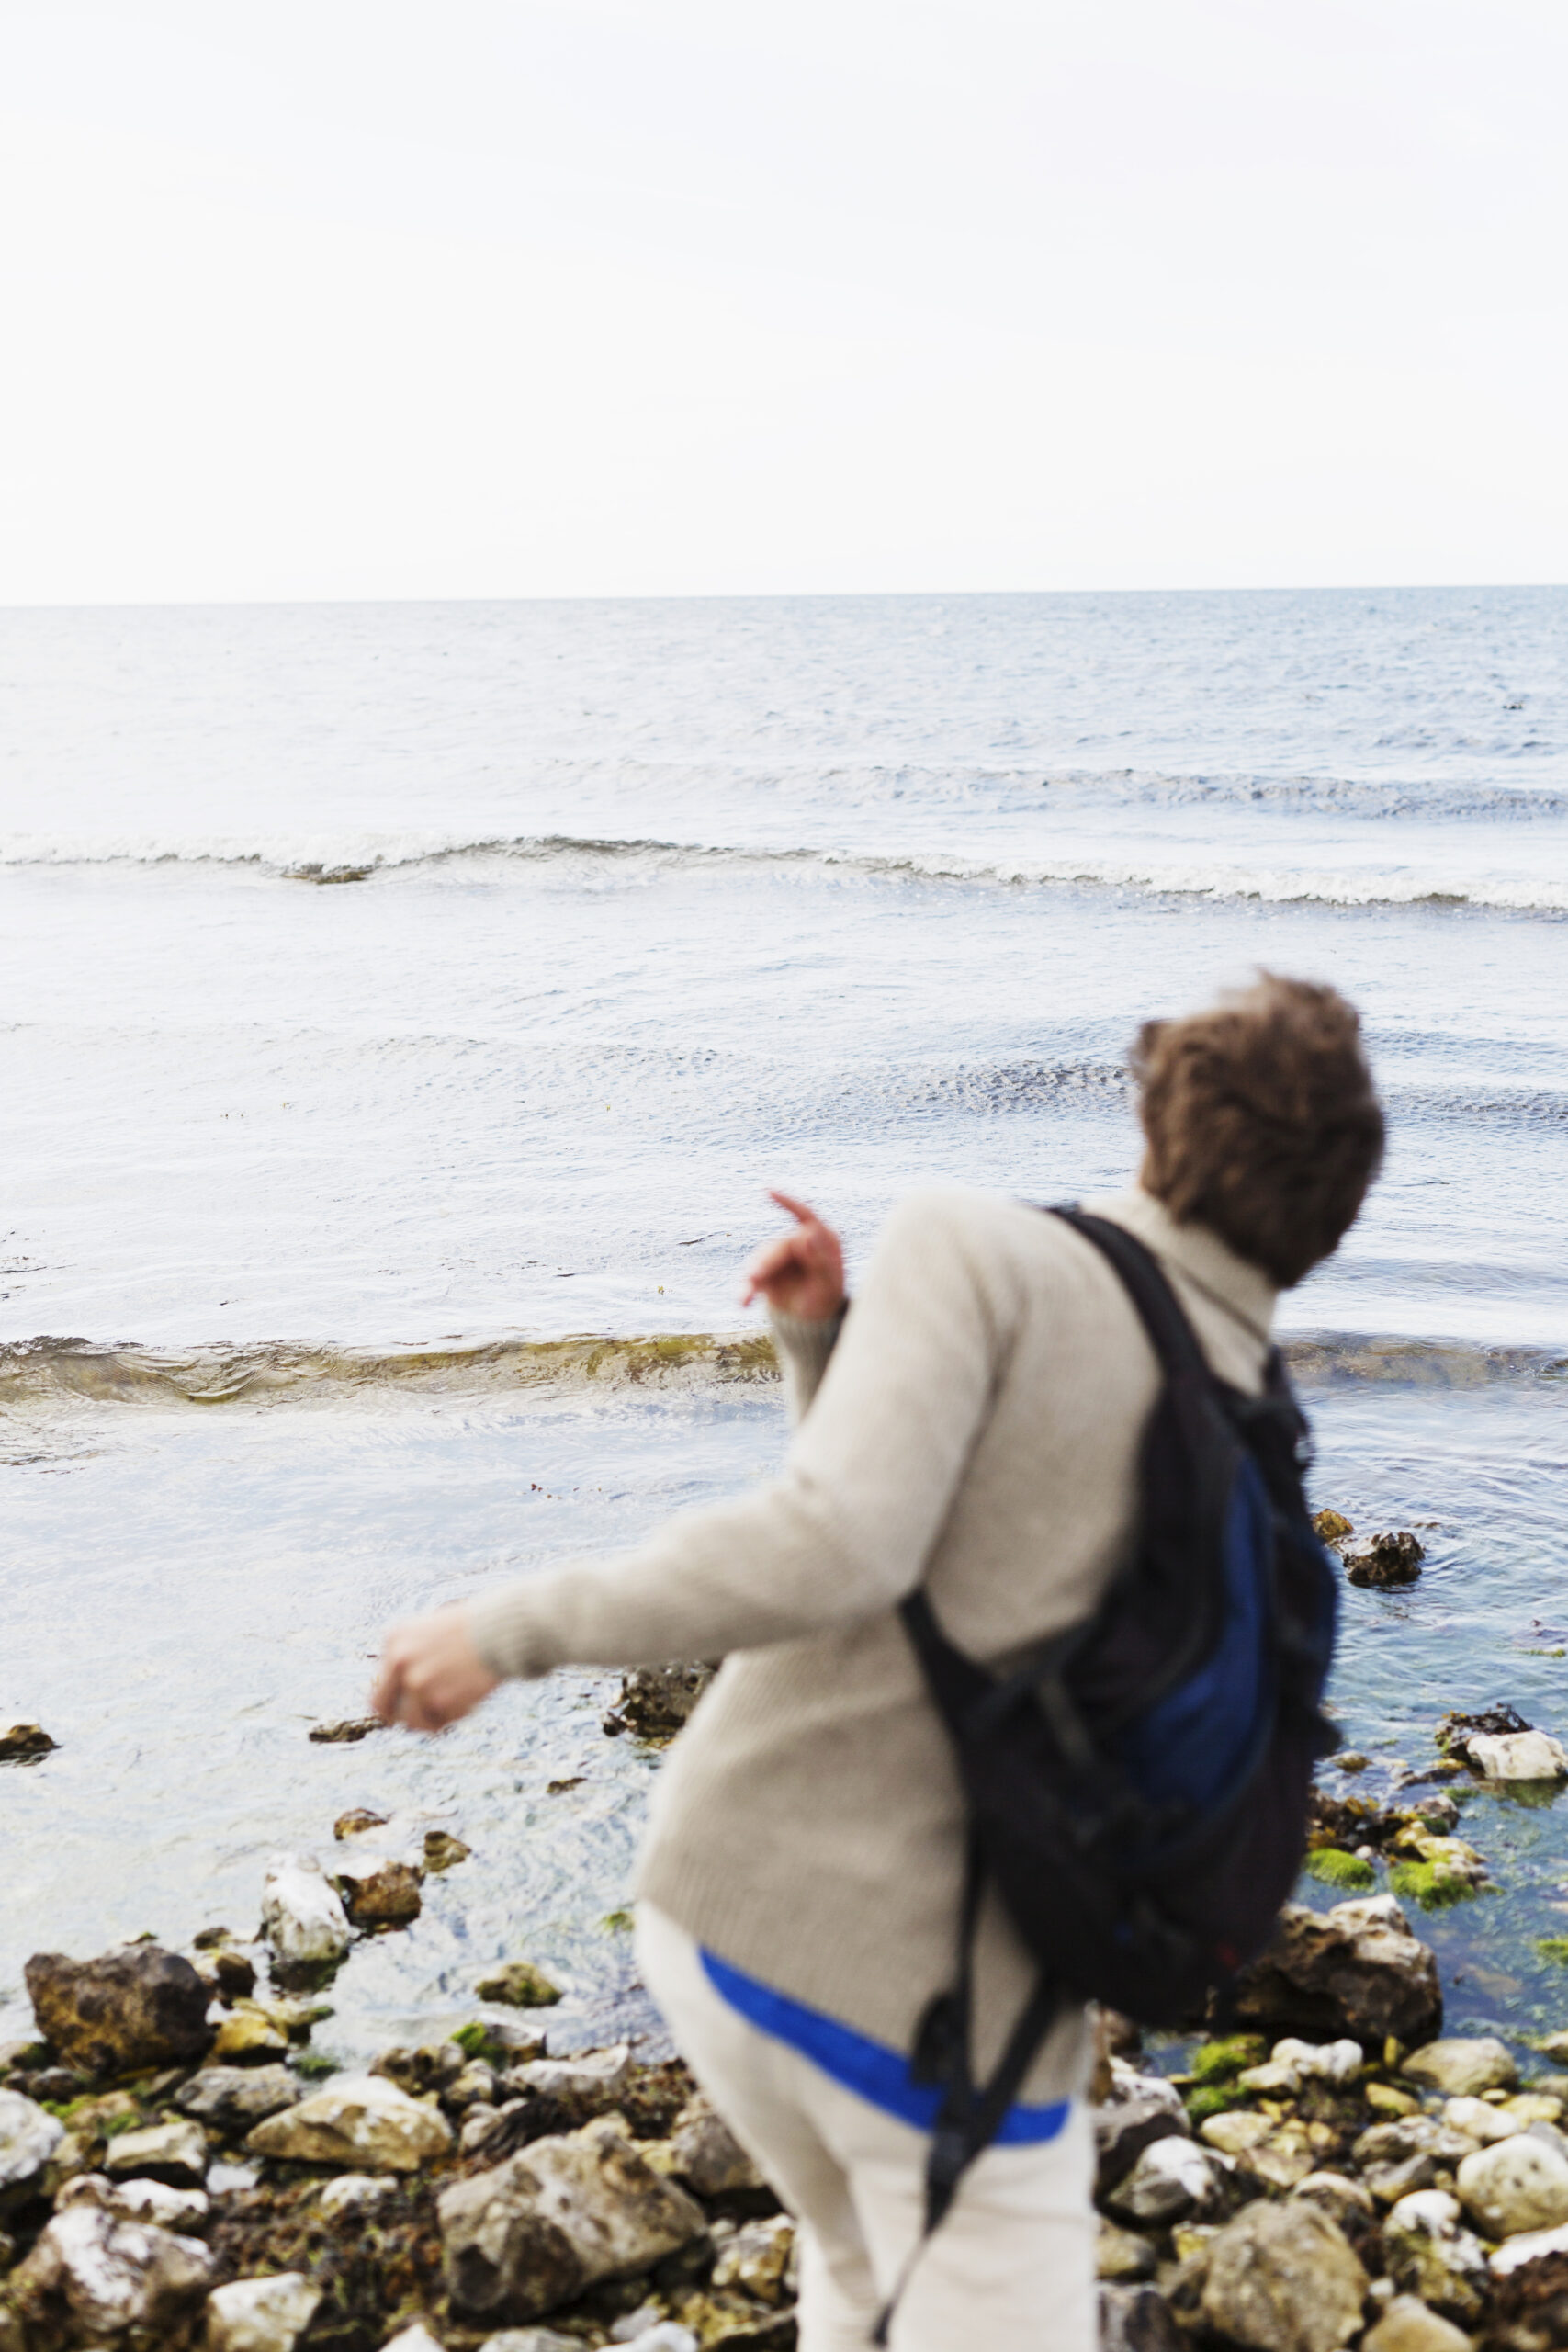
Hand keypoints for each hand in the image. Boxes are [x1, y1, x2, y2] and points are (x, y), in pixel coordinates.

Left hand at [373, 1603, 498, 1731]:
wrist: (499, 1629)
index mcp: (395, 1638)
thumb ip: (412, 1658)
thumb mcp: (431, 1631)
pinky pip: (441, 1722)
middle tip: (420, 1718)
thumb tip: (402, 1696)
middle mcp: (399, 1660)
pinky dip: (455, 1716)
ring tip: (454, 1709)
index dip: (399, 1692)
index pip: (382, 1680)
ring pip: (411, 1721)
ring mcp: (417, 1681)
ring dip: (431, 1721)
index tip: (417, 1696)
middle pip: (382, 1706)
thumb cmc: (473, 1628)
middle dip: (400, 1716)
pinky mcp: (438, 1700)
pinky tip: (471, 1699)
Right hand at [740, 1191, 845, 1321]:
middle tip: (754, 1277)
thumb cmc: (827, 1298)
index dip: (787, 1202)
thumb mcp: (829, 1285)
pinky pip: (752, 1275)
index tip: (768, 1192)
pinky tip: (743, 1300)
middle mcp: (799, 1242)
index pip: (805, 1216)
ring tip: (745, 1298)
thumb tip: (809, 1234)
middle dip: (765, 1263)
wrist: (811, 1321)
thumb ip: (822, 1260)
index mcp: (821, 1239)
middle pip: (778, 1246)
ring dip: (752, 1277)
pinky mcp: (765, 1269)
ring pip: (761, 1260)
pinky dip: (747, 1288)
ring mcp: (781, 1254)